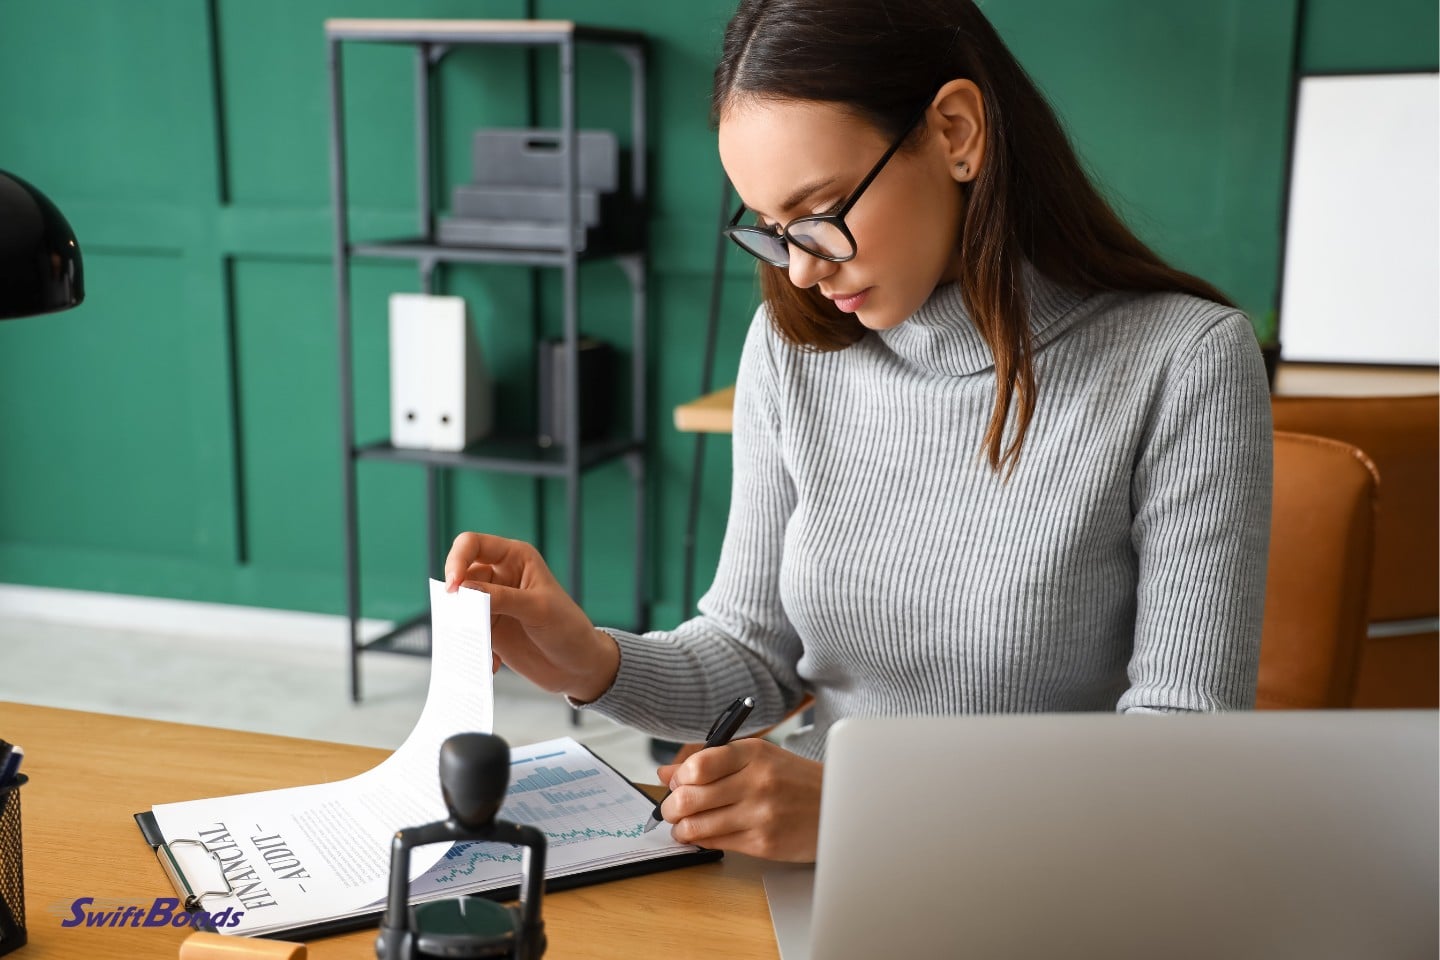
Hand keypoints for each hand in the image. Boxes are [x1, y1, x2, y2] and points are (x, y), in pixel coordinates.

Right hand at [444, 532, 619, 702]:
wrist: (578, 666)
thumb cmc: (568, 629)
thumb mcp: (538, 609)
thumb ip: (501, 597)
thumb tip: (464, 589)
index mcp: (515, 557)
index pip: (472, 544)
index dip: (456, 561)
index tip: (454, 588)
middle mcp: (500, 576)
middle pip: (460, 576)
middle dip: (458, 600)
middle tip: (466, 623)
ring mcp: (492, 603)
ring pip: (460, 606)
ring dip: (463, 628)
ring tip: (482, 649)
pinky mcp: (489, 628)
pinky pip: (466, 632)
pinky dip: (473, 647)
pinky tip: (494, 664)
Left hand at [655, 738, 822, 861]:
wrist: (837, 806)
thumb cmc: (794, 780)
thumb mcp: (759, 757)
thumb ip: (711, 761)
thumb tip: (665, 772)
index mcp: (754, 753)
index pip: (698, 765)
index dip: (678, 777)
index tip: (677, 782)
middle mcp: (757, 782)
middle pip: (689, 797)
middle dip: (670, 806)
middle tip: (671, 808)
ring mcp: (760, 815)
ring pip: (696, 825)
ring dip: (680, 828)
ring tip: (683, 826)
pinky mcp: (763, 843)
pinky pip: (715, 842)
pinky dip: (700, 840)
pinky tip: (703, 834)